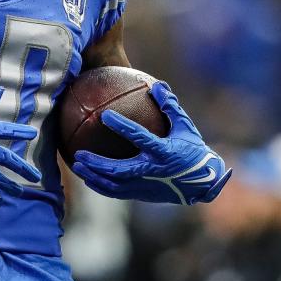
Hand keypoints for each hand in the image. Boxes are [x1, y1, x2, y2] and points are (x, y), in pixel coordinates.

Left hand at [71, 82, 230, 204]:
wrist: (204, 182)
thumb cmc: (193, 149)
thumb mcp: (185, 126)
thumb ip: (170, 107)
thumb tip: (157, 85)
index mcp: (163, 151)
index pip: (139, 137)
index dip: (122, 126)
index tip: (104, 116)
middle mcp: (153, 170)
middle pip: (119, 169)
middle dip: (97, 163)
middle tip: (79, 153)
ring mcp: (147, 185)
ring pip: (115, 185)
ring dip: (94, 177)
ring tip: (77, 166)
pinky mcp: (143, 194)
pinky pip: (118, 193)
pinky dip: (101, 187)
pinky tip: (88, 179)